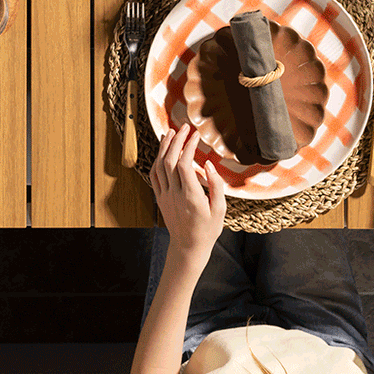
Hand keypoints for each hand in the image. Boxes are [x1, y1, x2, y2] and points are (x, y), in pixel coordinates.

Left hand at [148, 123, 223, 258]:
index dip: (188, 146)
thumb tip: (209, 164)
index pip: (184, 164)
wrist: (188, 247)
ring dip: (164, 147)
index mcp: (191, 196)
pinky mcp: (159, 198)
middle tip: (184, 127)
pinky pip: (154, 175)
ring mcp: (165, 196)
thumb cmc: (207, 229)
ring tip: (171, 133)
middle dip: (176, 140)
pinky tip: (162, 151)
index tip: (195, 135)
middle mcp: (174, 194)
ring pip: (159, 166)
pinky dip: (157, 160)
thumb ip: (216, 185)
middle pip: (170, 161)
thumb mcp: (220, 209)